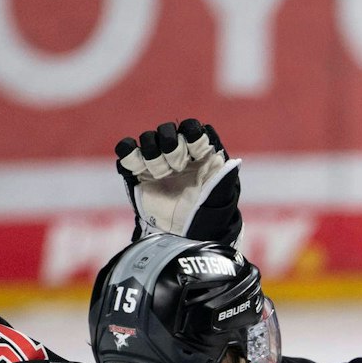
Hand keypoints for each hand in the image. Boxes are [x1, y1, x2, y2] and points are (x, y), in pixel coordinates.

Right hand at [116, 119, 241, 243]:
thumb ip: (226, 178)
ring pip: (148, 139)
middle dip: (171, 147)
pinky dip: (129, 152)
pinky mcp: (137, 171)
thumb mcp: (221, 198)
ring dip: (153, 155)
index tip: (194, 154)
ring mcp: (157, 161)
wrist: (183, 235)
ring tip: (160, 175)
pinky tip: (138, 166)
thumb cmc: (207, 214)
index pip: (191, 128)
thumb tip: (234, 163)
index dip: (191, 136)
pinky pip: (127, 150)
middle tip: (176, 168)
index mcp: (199, 153)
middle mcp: (178, 152)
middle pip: (166, 131)